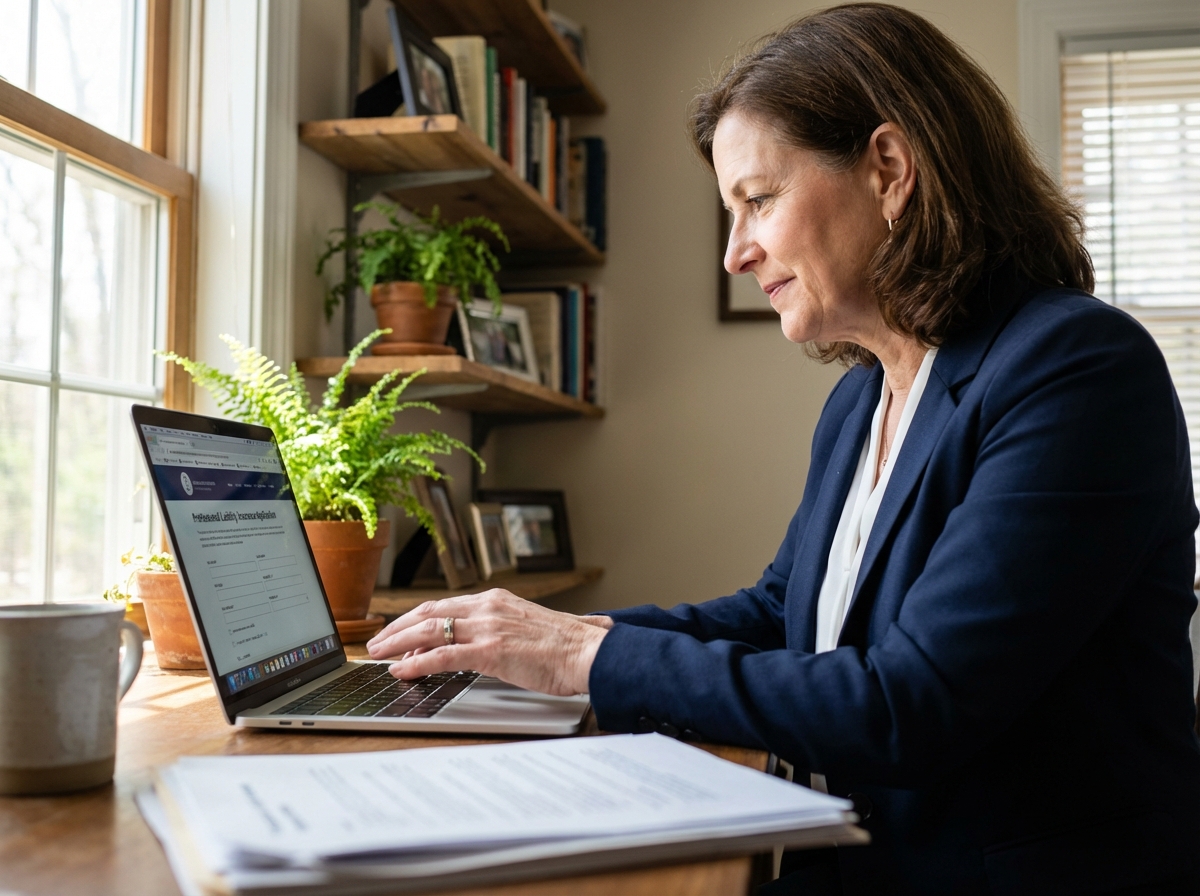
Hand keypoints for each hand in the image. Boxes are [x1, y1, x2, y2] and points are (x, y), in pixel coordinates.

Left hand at [365, 590, 610, 695]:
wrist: (588, 652)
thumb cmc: (566, 646)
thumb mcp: (526, 628)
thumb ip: (501, 631)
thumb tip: (483, 646)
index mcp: (496, 600)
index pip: (443, 606)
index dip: (415, 619)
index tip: (398, 632)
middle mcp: (487, 607)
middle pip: (428, 612)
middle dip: (397, 627)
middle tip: (377, 641)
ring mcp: (487, 628)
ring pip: (428, 630)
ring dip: (397, 643)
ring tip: (378, 654)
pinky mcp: (490, 651)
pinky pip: (442, 655)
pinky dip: (416, 663)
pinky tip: (401, 670)